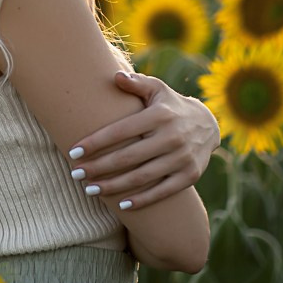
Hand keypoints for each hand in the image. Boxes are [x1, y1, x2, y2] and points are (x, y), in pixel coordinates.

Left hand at [68, 70, 220, 209]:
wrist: (208, 125)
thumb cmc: (170, 105)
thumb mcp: (157, 89)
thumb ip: (137, 83)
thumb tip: (116, 77)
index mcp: (159, 115)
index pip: (121, 131)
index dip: (96, 142)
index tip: (73, 152)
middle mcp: (172, 137)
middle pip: (128, 157)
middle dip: (99, 167)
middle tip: (76, 174)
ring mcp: (182, 158)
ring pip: (142, 177)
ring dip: (114, 186)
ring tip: (90, 190)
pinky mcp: (190, 175)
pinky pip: (163, 191)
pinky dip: (142, 200)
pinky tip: (121, 205)